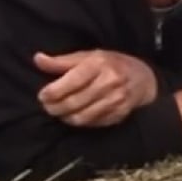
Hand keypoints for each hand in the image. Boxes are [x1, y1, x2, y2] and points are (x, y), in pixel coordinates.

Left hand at [33, 49, 157, 127]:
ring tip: (59, 112)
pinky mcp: (119, 114)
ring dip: (65, 117)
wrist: (143, 78)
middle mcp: (109, 81)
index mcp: (99, 64)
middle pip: (74, 102)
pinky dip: (80, 122)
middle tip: (47, 107)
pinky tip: (75, 115)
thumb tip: (38, 59)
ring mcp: (116, 100)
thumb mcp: (88, 56)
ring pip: (82, 117)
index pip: (71, 81)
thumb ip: (62, 61)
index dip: (52, 92)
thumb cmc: (111, 64)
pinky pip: (93, 123)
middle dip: (55, 107)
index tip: (42, 95)